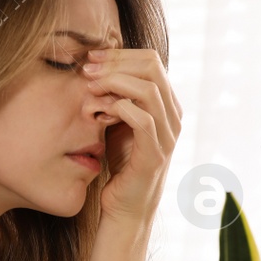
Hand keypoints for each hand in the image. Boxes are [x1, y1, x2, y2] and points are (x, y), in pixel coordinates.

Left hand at [84, 47, 182, 227]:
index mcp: (167, 103)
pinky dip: (119, 108)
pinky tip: (99, 112)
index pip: (150, 60)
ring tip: (89, 88)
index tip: (89, 58)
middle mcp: (173, 115)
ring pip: (148, 89)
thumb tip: (96, 64)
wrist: (125, 206)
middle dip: (115, 64)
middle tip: (86, 70)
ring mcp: (168, 134)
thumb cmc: (121, 162)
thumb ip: (117, 95)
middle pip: (152, 68)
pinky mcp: (156, 153)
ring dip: (114, 83)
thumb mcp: (119, 121)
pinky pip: (143, 119)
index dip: (119, 54)